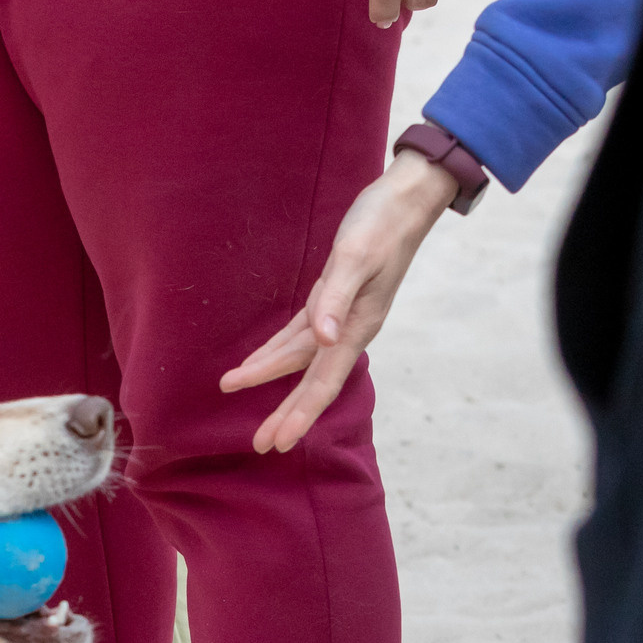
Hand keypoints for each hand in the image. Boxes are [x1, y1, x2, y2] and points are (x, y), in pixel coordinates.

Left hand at [221, 150, 456, 453]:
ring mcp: (340, 315)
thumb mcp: (356, 256)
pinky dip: (277, 349)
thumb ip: (336, 298)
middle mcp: (348, 328)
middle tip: (259, 444)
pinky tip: (257, 361)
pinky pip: (299, 334)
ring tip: (235, 391)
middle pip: (311, 380)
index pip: (323, 382)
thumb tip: (326, 342)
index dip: (301, 414)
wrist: (407, 198)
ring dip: (269, 376)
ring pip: (299, 357)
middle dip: (285, 412)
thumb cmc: (383, 223)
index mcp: (357, 326)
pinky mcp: (331, 297)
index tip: (279, 442)